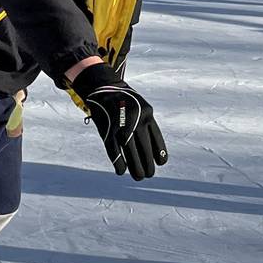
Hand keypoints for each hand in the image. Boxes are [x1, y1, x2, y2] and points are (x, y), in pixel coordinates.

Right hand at [71, 64, 167, 180]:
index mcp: (147, 113)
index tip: (161, 163)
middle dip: (147, 165)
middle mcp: (135, 120)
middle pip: (144, 149)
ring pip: (130, 152)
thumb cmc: (123, 99)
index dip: (159, 153)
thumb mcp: (139, 105)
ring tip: (138, 177)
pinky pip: (114, 150)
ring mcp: (120, 125)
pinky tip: (121, 171)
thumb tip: (151, 146)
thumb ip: (145, 123)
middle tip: (148, 174)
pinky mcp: (106, 130)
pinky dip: (118, 163)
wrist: (101, 86)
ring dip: (135, 168)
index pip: (156, 138)